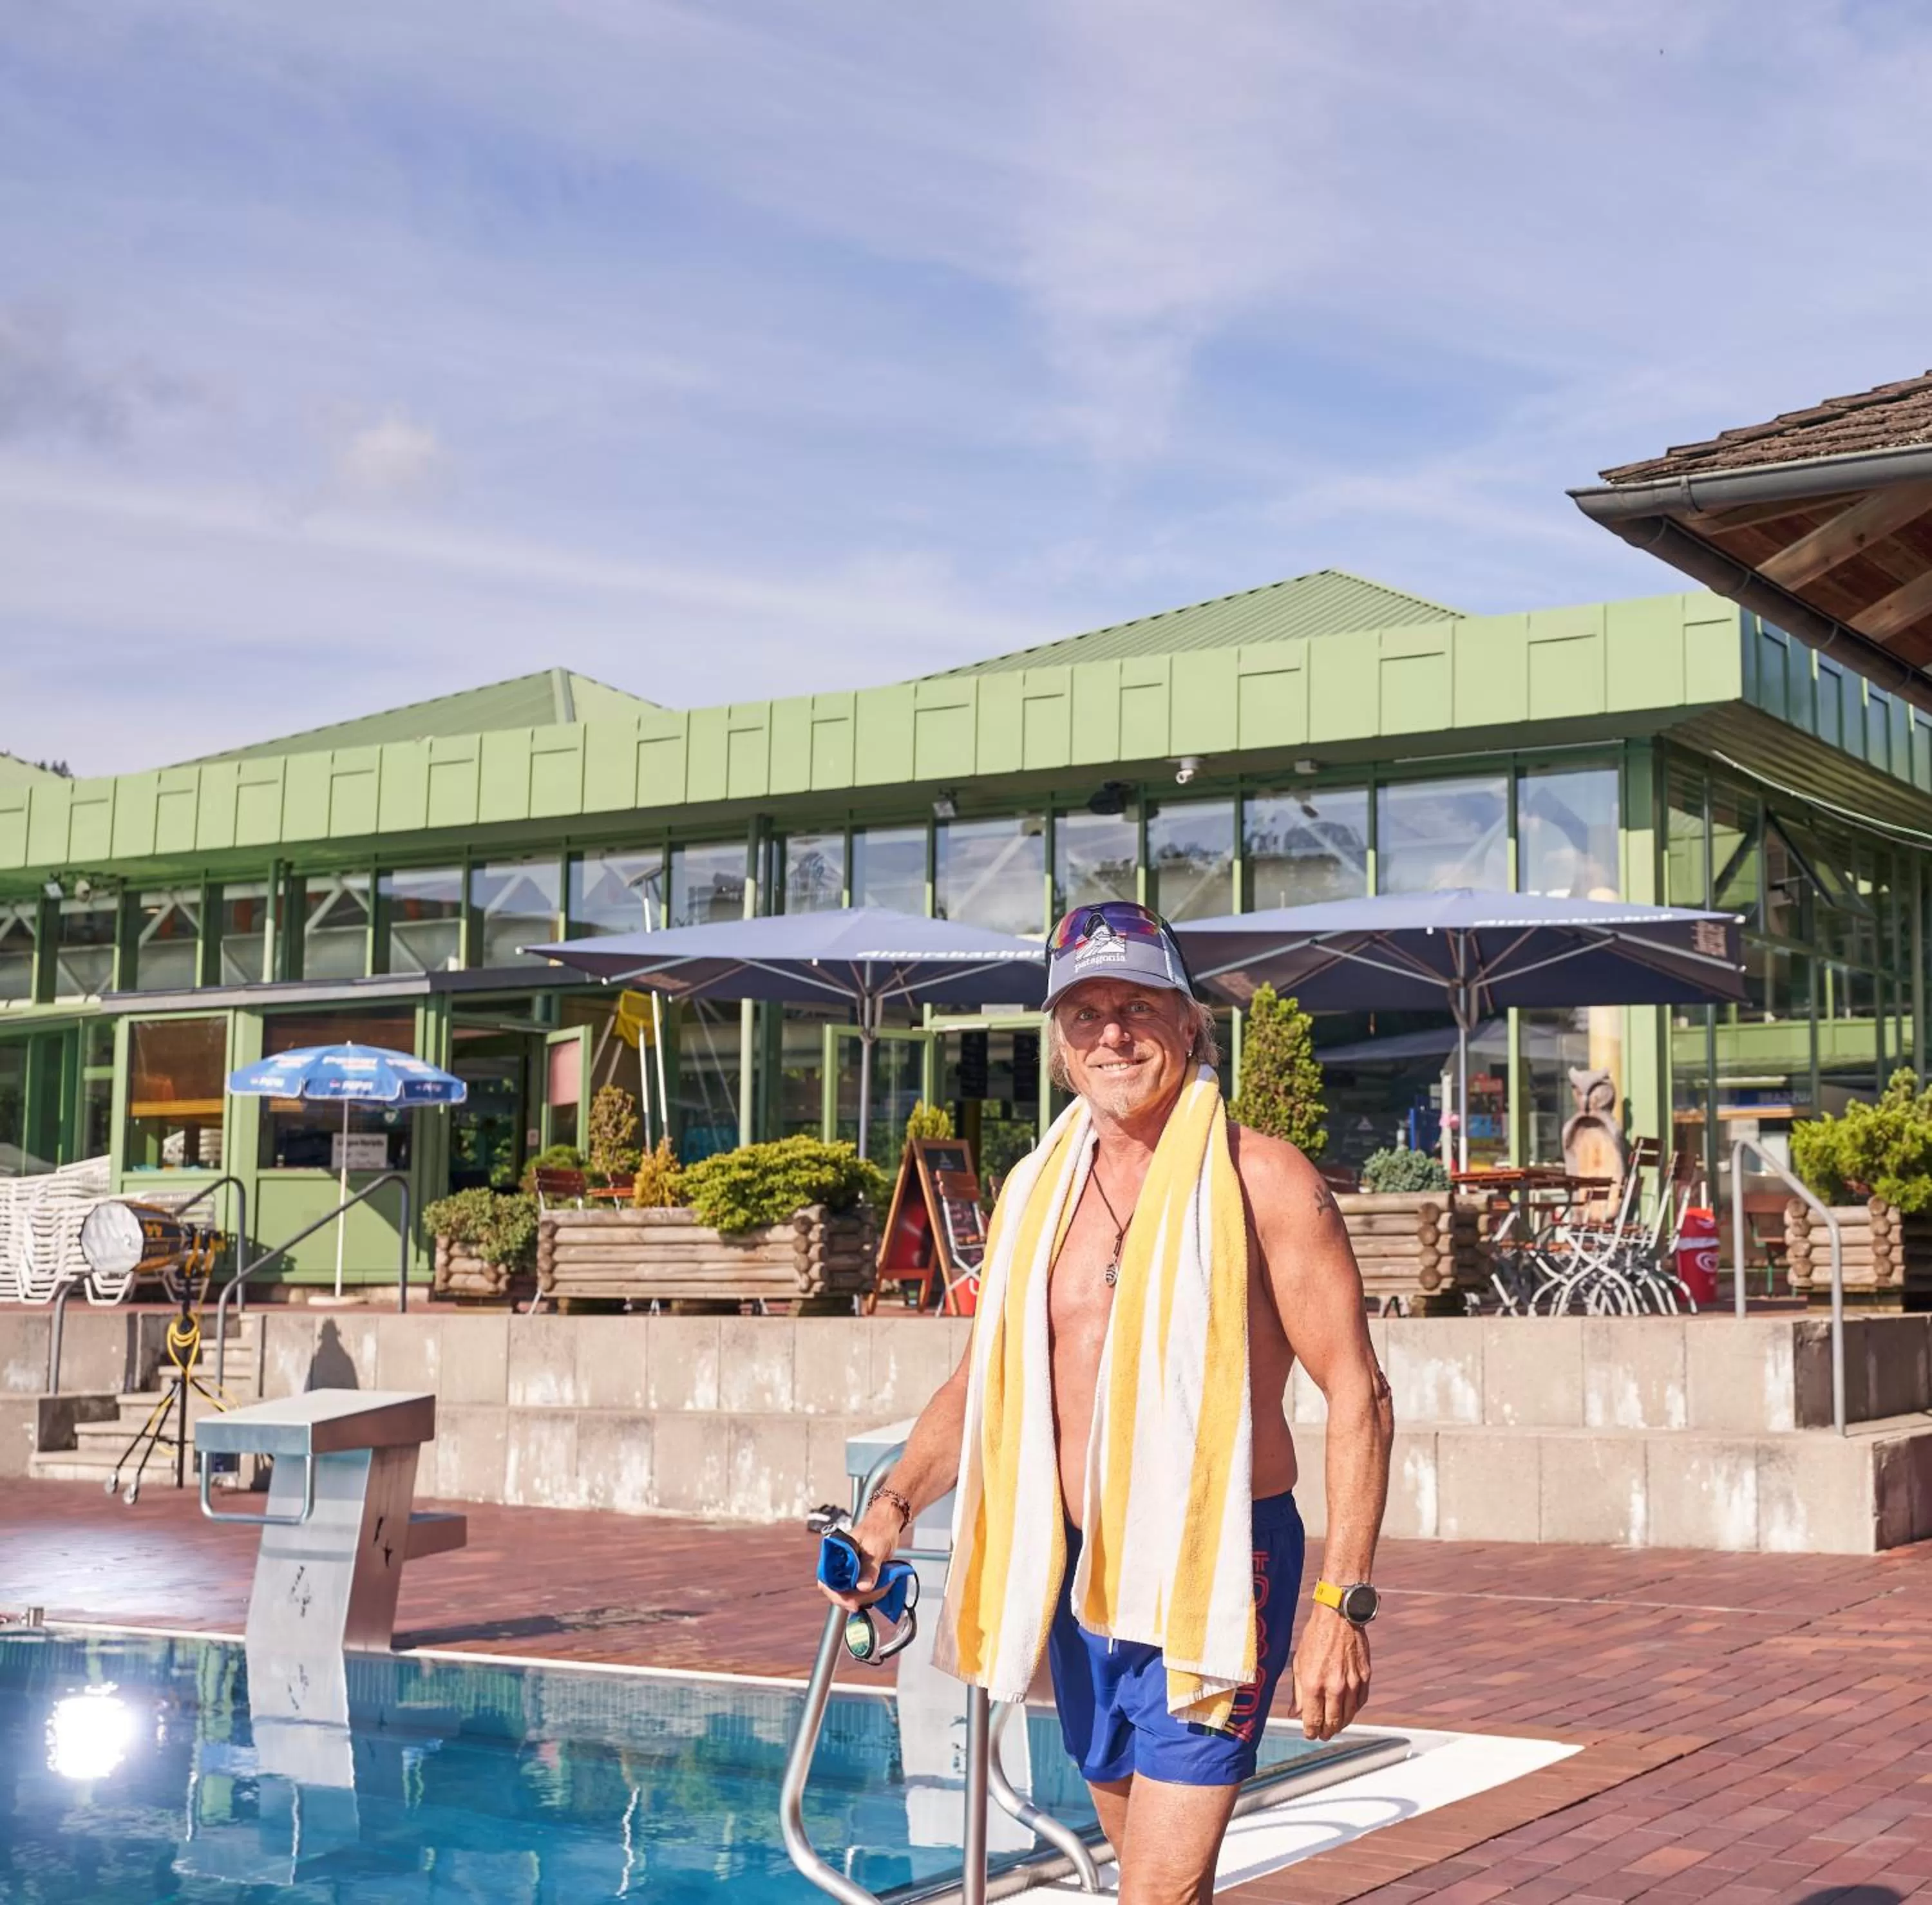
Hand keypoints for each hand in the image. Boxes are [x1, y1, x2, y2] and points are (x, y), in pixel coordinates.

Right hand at [816, 1504, 904, 1613]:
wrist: (888, 1521)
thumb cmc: (880, 1528)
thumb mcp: (875, 1548)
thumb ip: (869, 1568)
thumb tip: (862, 1587)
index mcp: (835, 1552)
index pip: (826, 1580)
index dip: (836, 1595)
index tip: (852, 1604)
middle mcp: (839, 1562)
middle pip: (838, 1591)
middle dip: (856, 1597)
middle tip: (873, 1595)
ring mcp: (848, 1569)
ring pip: (851, 1593)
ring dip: (867, 1596)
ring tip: (883, 1585)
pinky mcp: (858, 1574)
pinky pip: (860, 1590)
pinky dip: (871, 1593)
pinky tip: (881, 1586)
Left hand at [1289, 1606, 1370, 1739]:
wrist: (1339, 1616)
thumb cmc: (1315, 1636)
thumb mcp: (1299, 1662)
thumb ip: (1298, 1691)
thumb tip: (1294, 1713)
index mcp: (1314, 1684)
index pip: (1313, 1720)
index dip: (1311, 1732)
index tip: (1310, 1734)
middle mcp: (1335, 1687)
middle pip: (1332, 1723)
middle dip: (1326, 1732)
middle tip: (1322, 1735)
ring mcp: (1352, 1683)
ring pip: (1348, 1716)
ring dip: (1340, 1725)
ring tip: (1334, 1726)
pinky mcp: (1365, 1678)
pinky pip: (1360, 1703)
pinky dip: (1353, 1710)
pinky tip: (1347, 1711)